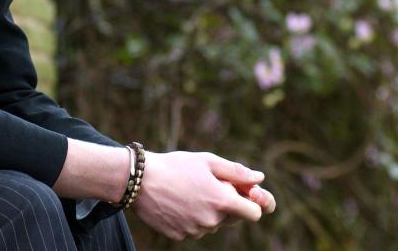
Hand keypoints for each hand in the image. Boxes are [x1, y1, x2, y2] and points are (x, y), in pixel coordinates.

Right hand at [132, 151, 271, 240]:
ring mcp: (195, 231)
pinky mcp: (179, 236)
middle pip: (232, 219)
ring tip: (187, 191)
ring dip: (207, 211)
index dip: (251, 202)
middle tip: (207, 186)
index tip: (243, 193)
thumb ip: (236, 171)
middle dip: (226, 205)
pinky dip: (190, 218)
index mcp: (222, 201)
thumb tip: (259, 179)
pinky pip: (194, 229)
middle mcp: (211, 221)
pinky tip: (176, 202)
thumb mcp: (207, 160)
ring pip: (212, 224)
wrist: (138, 180)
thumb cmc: (175, 166)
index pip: (254, 213)